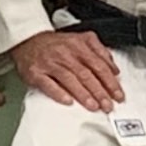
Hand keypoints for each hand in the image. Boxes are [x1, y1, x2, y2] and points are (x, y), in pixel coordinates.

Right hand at [9, 26, 126, 112]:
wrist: (28, 39)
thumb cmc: (55, 44)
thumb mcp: (80, 40)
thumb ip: (99, 52)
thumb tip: (114, 69)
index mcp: (78, 45)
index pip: (99, 65)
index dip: (110, 82)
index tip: (118, 95)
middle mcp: (65, 53)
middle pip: (86, 74)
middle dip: (100, 91)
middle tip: (108, 105)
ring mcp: (50, 63)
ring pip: (70, 79)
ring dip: (83, 94)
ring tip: (93, 106)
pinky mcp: (35, 72)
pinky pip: (48, 84)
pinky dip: (58, 93)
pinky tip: (68, 101)